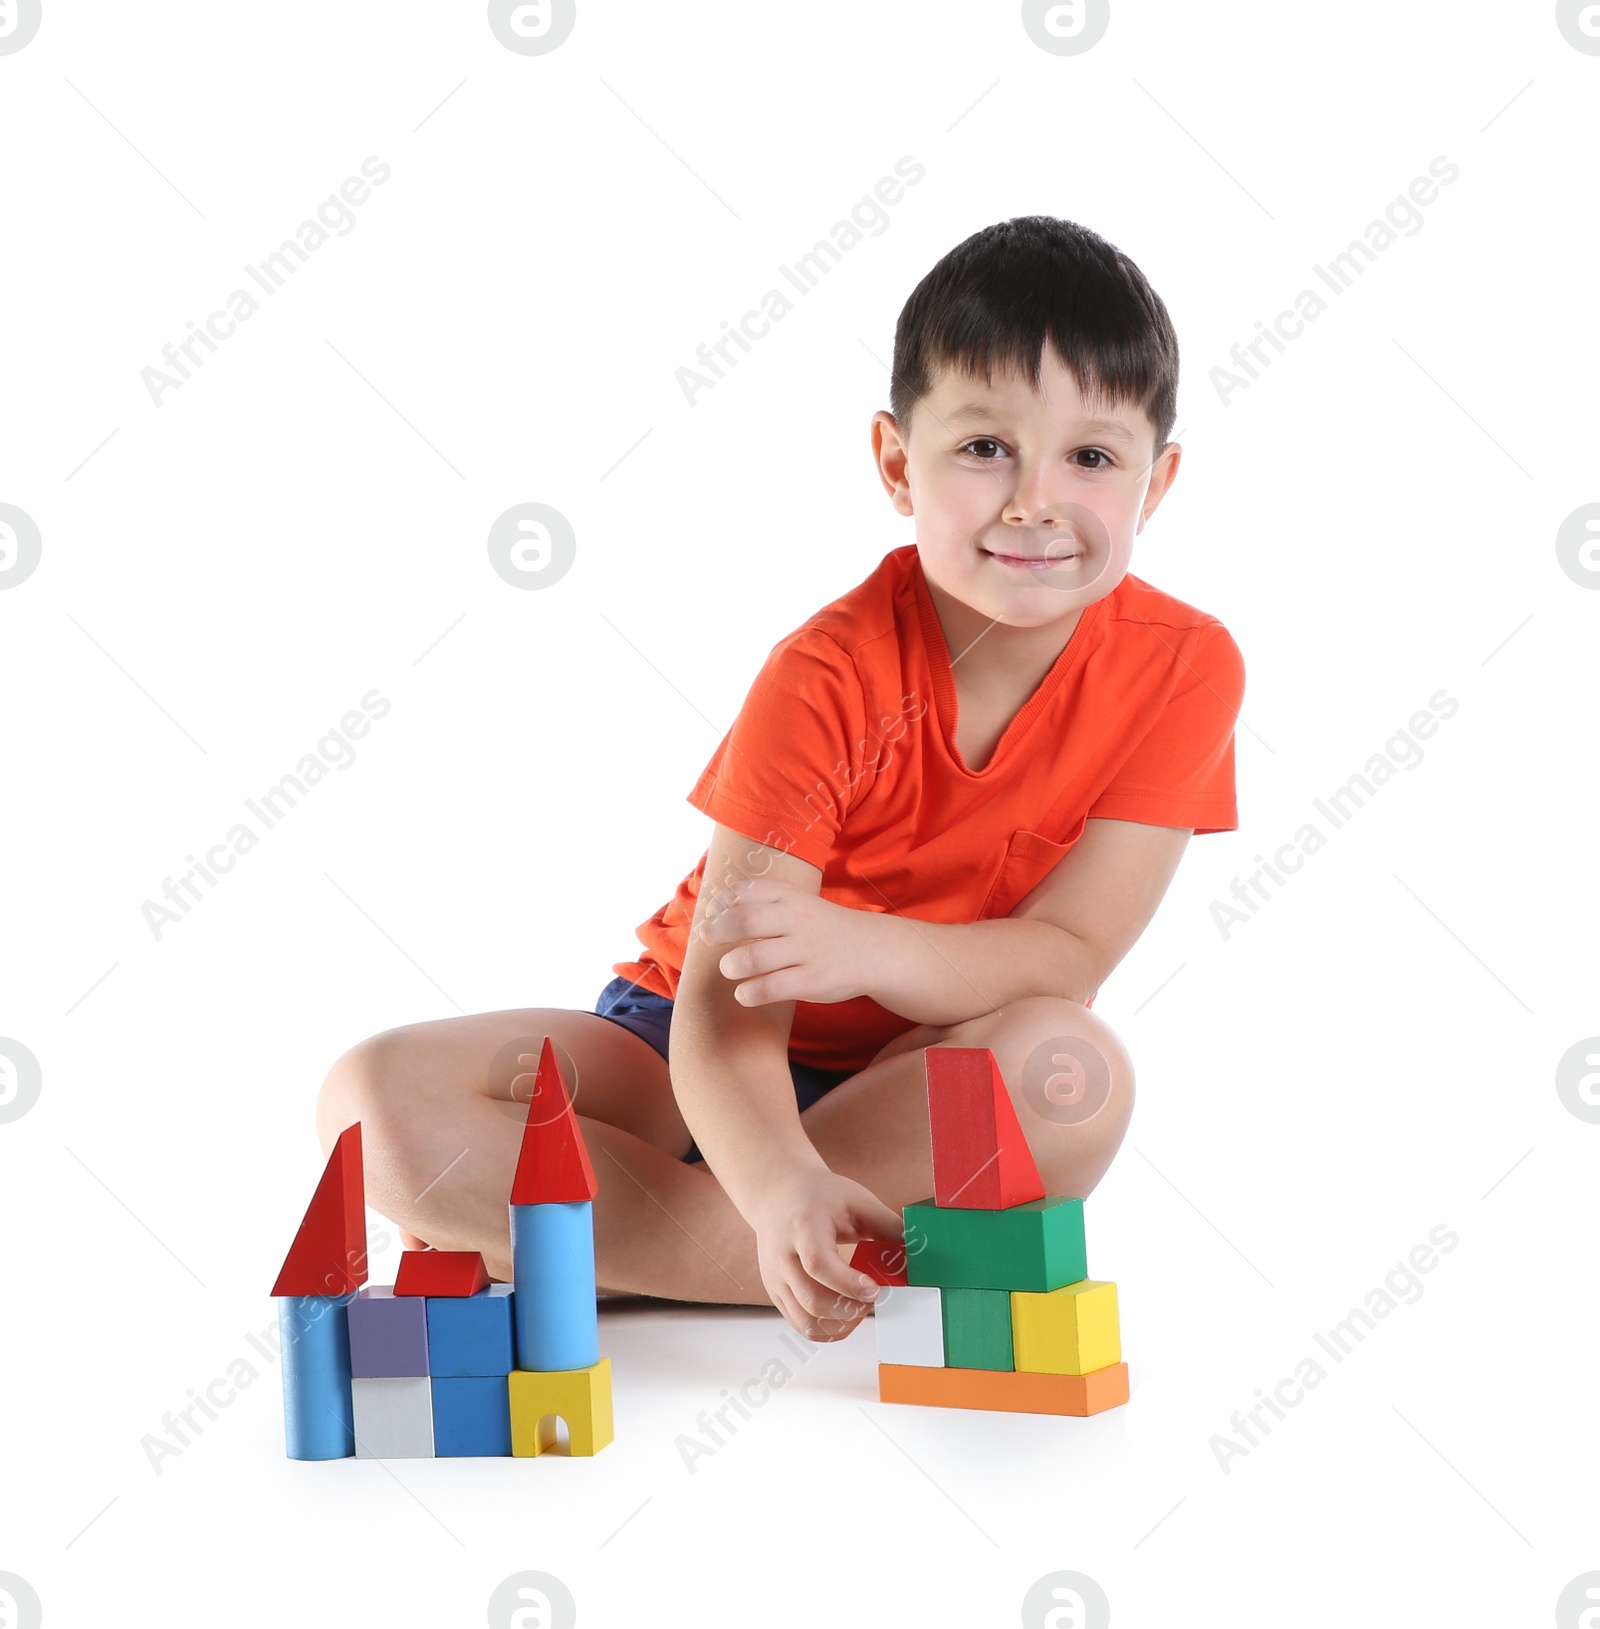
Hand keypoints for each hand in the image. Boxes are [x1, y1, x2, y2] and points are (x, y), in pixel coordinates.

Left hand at [697, 874, 881, 1006]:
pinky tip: (744, 993)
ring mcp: (806, 951)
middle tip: (708, 939)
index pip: (747, 891)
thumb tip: (714, 910)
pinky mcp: (811, 980)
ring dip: (731, 965)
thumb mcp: (798, 903)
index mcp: (791, 897)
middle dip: (717, 931)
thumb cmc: (821, 927)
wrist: (871, 950)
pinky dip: (748, 993)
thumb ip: (763, 902)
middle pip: (745, 921)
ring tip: (731, 968)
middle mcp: (797, 920)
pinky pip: (770, 988)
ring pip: (753, 958)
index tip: (713, 914)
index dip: (722, 903)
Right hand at [747, 1167, 905, 1341]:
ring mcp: (775, 1278)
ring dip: (840, 1324)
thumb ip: (888, 1225)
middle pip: (813, 1300)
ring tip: (860, 1307)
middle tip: (873, 1297)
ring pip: (806, 1321)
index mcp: (802, 1226)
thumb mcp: (856, 1200)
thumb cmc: (821, 1196)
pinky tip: (845, 1313)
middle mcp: (782, 1256)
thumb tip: (920, 1252)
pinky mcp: (775, 1293)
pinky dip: (827, 1329)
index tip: (875, 1290)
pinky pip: (801, 1325)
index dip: (848, 1284)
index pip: (819, 1264)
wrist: (778, 1193)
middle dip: (850, 1309)